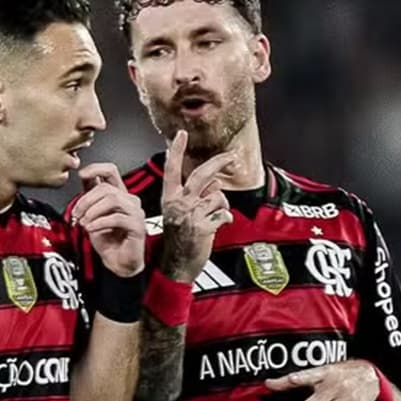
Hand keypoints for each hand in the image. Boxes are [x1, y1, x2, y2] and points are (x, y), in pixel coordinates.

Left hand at [69, 162, 145, 277]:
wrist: (118, 263)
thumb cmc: (107, 240)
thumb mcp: (92, 215)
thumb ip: (90, 197)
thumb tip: (83, 177)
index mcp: (119, 194)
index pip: (111, 171)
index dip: (96, 168)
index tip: (81, 174)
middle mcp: (129, 200)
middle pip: (106, 188)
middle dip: (86, 200)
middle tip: (77, 214)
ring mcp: (135, 212)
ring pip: (112, 199)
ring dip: (93, 211)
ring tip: (84, 222)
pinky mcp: (137, 226)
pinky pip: (117, 218)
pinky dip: (99, 223)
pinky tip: (90, 229)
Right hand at [159, 130, 235, 280]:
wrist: (175, 265)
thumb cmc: (178, 239)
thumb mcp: (176, 214)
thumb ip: (192, 196)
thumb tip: (214, 183)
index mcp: (170, 199)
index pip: (172, 170)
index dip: (177, 151)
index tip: (181, 135)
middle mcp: (180, 204)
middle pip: (202, 175)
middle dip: (219, 162)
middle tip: (231, 157)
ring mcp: (192, 215)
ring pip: (218, 197)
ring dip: (221, 206)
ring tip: (213, 217)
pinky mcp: (204, 227)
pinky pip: (224, 215)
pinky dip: (225, 220)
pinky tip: (216, 227)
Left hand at [265, 360, 379, 400]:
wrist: (370, 376)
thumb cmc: (339, 374)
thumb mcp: (319, 371)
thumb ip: (293, 380)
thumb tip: (268, 384)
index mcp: (324, 374)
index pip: (308, 376)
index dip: (297, 378)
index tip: (286, 381)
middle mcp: (334, 387)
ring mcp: (346, 400)